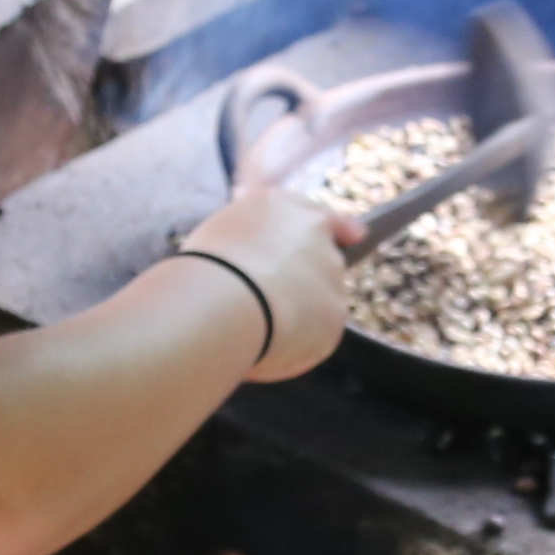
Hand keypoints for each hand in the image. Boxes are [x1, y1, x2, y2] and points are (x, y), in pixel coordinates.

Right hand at [183, 180, 350, 384]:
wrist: (218, 299)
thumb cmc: (200, 271)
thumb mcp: (215, 243)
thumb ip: (248, 247)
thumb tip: (256, 270)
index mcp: (281, 207)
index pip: (320, 215)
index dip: (338, 229)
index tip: (355, 236)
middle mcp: (314, 234)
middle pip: (324, 262)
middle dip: (306, 285)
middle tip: (267, 307)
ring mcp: (330, 274)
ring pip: (319, 301)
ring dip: (299, 316)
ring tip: (255, 328)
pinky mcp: (335, 314)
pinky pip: (316, 335)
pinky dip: (297, 345)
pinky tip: (267, 347)